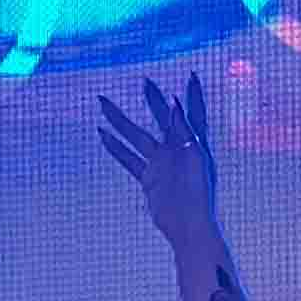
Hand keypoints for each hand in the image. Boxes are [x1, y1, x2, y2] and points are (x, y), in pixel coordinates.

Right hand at [96, 73, 216, 245]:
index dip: (194, 94)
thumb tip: (173, 102)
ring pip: (136, 135)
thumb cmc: (198, 194)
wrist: (189, 225)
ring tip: (103, 104)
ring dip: (120, 120)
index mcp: (193, 143)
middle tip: (144, 81)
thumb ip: (184, 129)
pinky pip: (129, 159)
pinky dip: (116, 148)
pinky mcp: (150, 178)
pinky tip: (102, 134)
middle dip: (153, 100)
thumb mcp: (194, 157)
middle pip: (161, 118)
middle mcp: (177, 149)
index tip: (192, 74)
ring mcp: (161, 163)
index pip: (194, 112)